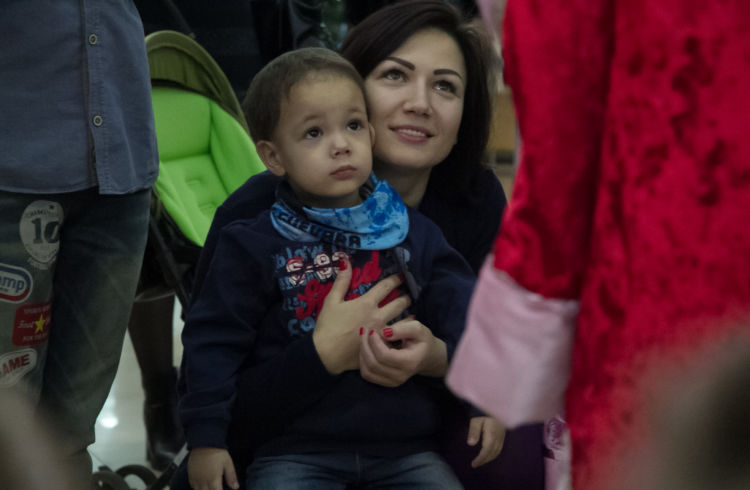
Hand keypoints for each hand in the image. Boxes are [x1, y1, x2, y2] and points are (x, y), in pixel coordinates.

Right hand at [187, 447, 238, 489]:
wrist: (204, 442)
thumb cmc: (216, 452)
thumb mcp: (227, 463)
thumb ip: (231, 476)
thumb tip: (235, 487)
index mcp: (213, 480)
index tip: (221, 489)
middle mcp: (203, 481)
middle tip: (216, 487)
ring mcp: (196, 479)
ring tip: (210, 486)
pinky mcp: (191, 475)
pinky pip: (193, 486)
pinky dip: (197, 488)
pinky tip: (202, 485)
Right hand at [313, 257, 410, 373]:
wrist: (326, 355)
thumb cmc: (327, 326)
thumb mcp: (331, 301)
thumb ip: (341, 281)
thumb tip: (345, 261)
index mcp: (366, 303)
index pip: (386, 287)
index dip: (395, 279)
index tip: (402, 276)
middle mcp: (378, 316)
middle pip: (399, 304)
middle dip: (406, 298)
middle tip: (409, 295)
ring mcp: (381, 332)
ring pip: (403, 322)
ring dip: (409, 316)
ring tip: (414, 314)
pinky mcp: (381, 346)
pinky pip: (397, 339)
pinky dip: (403, 334)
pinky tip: (406, 334)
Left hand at [359, 316, 447, 386]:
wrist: (426, 356)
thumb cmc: (421, 340)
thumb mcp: (417, 329)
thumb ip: (402, 328)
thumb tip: (384, 332)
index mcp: (410, 362)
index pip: (384, 355)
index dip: (374, 342)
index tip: (373, 330)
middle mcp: (401, 376)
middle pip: (374, 363)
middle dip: (365, 345)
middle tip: (365, 331)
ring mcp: (393, 382)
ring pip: (368, 370)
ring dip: (363, 352)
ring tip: (365, 338)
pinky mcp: (386, 383)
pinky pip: (367, 374)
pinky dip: (363, 361)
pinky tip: (367, 349)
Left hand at [467, 416, 505, 467]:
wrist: (495, 403)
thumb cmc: (483, 411)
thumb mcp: (475, 420)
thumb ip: (473, 431)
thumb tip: (471, 444)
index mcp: (492, 435)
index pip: (487, 451)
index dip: (480, 459)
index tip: (473, 464)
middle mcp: (499, 437)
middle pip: (493, 453)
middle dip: (484, 460)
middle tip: (475, 464)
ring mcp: (502, 436)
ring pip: (497, 451)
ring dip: (489, 458)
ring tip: (480, 461)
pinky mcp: (503, 434)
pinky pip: (499, 448)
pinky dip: (493, 453)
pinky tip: (488, 453)